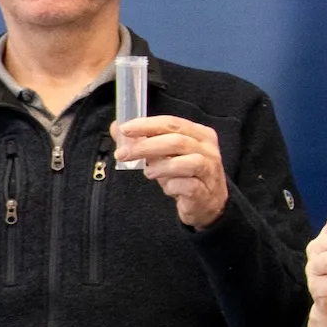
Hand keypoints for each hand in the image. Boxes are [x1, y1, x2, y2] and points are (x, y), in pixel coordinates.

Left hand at [115, 114, 229, 228]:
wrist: (207, 202)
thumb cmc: (185, 174)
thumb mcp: (166, 154)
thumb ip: (144, 140)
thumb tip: (117, 128)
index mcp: (200, 134)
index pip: (172, 123)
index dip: (147, 125)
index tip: (125, 129)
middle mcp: (208, 150)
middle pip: (176, 141)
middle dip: (145, 146)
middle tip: (123, 154)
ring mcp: (209, 171)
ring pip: (184, 163)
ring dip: (160, 167)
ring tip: (148, 172)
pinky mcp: (205, 191)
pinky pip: (186, 186)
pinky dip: (171, 186)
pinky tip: (168, 188)